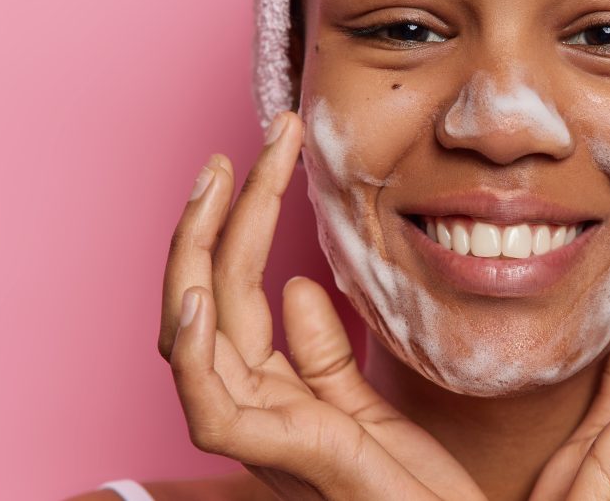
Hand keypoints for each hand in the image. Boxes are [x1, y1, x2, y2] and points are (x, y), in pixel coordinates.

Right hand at [156, 111, 485, 500]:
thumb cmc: (414, 484)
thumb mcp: (366, 401)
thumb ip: (324, 353)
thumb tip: (296, 286)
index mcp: (276, 389)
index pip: (239, 291)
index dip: (243, 221)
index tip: (268, 154)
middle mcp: (258, 405)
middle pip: (214, 295)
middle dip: (221, 214)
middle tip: (247, 143)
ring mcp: (265, 432)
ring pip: (195, 335)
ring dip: (198, 252)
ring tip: (216, 181)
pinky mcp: (286, 456)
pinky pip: (214, 408)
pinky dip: (195, 353)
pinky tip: (202, 295)